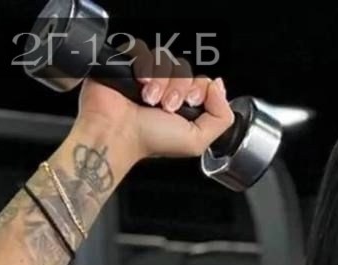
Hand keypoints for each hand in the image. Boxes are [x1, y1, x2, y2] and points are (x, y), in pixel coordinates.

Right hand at [75, 38, 234, 163]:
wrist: (117, 133)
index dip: (199, 90)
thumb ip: (220, 118)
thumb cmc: (150, 140)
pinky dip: (146, 67)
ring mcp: (150, 76)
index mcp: (185, 106)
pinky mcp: (131, 64)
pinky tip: (140, 85)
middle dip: (179, 89)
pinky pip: (146, 51)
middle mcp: (168, 90)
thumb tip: (219, 88)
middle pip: (186, 69)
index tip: (189, 104)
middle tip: (167, 107)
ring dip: (161, 82)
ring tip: (150, 100)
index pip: (203, 82)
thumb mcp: (196, 141)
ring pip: (167, 60)